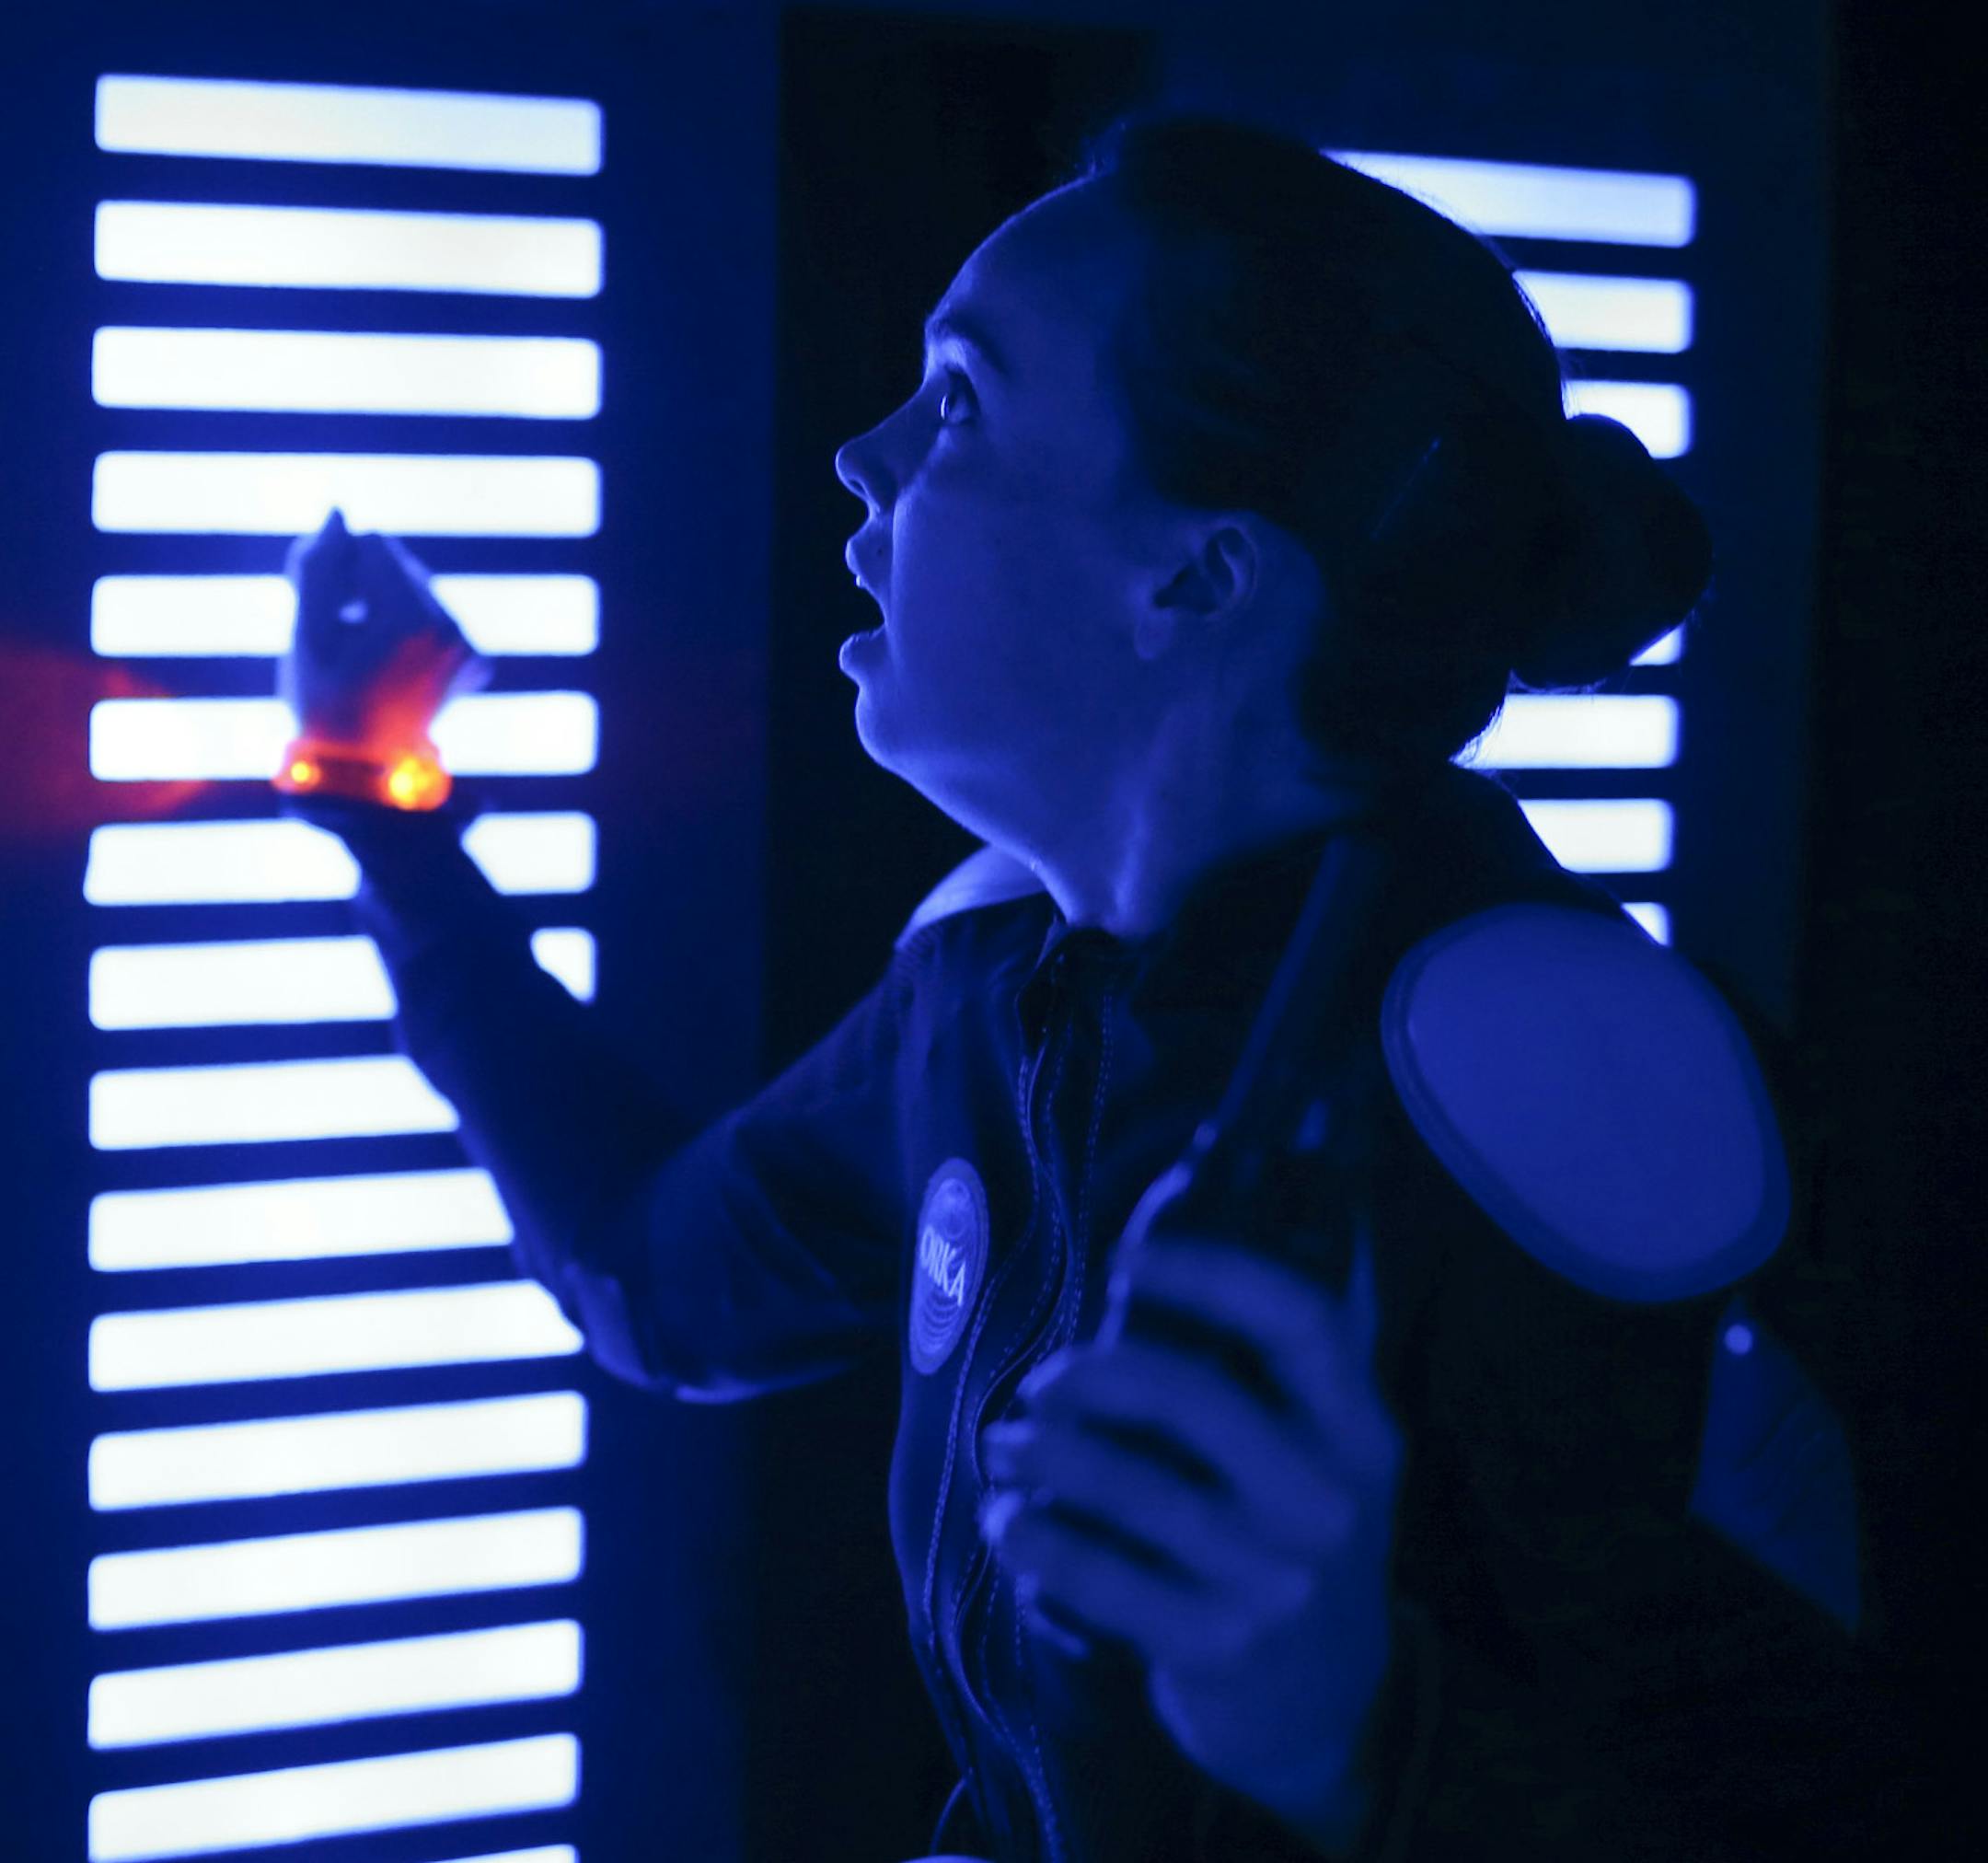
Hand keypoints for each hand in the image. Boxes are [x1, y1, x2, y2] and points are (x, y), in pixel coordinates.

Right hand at [280, 509, 490, 749]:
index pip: (373, 544)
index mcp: (411, 619)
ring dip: (386, 604)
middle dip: (365, 583)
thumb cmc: (324, 700)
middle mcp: (452, 629)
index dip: (340, 567)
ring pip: (419, 589)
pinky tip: (389, 661)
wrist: (365, 773)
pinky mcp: (475, 661)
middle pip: (401, 564)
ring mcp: (468, 648)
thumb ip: (319, 567)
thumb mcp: (307, 630)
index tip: (327, 609)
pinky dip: (410, 626)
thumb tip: (337, 514)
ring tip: (364, 650)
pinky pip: (437, 617)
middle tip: (344, 632)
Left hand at [978, 1227, 1402, 1837]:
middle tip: (1040, 1382)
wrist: (1327, 1708)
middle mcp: (1328, 1502)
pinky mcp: (1217, 1647)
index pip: (1302, 1323)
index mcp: (1360, 1433)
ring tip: (1005, 1446)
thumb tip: (1187, 1210)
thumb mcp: (1323, 1454)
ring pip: (1134, 1489)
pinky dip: (1040, 1540)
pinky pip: (1102, 1578)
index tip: (1127, 1257)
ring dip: (1046, 1456)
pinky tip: (1009, 1520)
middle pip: (1197, 1399)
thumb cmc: (1296, 1538)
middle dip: (1095, 1375)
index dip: (1212, 1273)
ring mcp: (1275, 1581)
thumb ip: (1273, 1361)